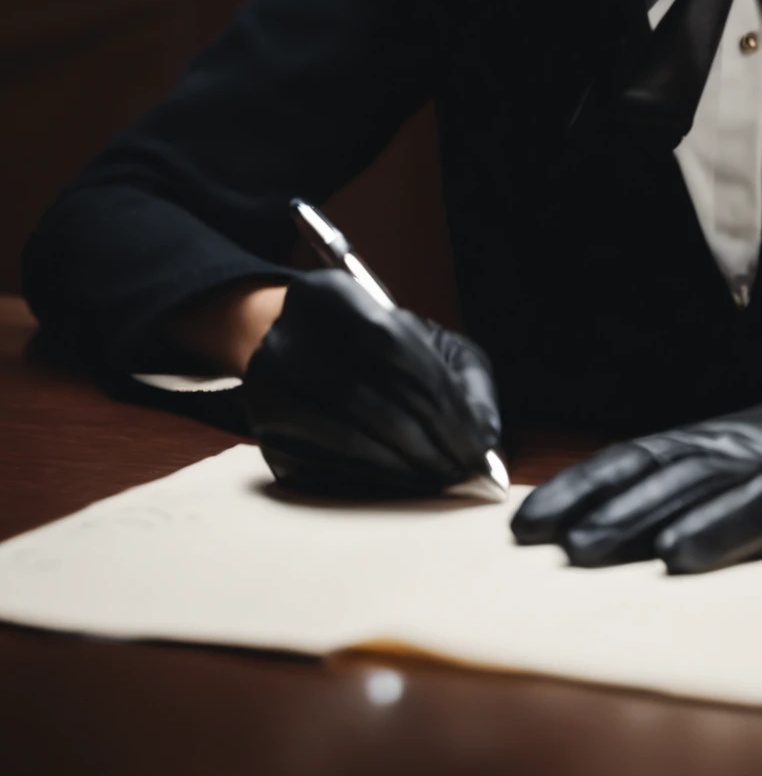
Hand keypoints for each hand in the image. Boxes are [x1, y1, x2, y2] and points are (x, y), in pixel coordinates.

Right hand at [243, 270, 501, 496]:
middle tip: (464, 467)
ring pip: (345, 435)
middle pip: (366, 395)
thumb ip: (464, 380)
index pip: (392, 344)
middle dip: (426, 439)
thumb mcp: (428, 341)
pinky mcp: (263, 427)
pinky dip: (372, 478)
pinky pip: (324, 462)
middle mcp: (288, 334)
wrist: (299, 348)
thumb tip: (485, 437)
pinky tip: (403, 480)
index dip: (439, 399)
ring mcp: (267, 384)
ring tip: (441, 477)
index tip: (477, 441)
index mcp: (331, 295)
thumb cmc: (377, 348)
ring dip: (403, 465)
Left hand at [510, 378, 761, 572]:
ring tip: (583, 551)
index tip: (523, 523)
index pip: (621, 461)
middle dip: (584, 507)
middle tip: (536, 542)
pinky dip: (711, 535)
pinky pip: (749, 515)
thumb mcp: (727, 462)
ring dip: (630, 521)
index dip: (571, 489)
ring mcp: (757, 467)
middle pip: (641, 475)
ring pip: (684, 492)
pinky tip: (676, 557)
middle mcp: (717, 449)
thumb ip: (677, 487)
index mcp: (696, 443)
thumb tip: (604, 527)